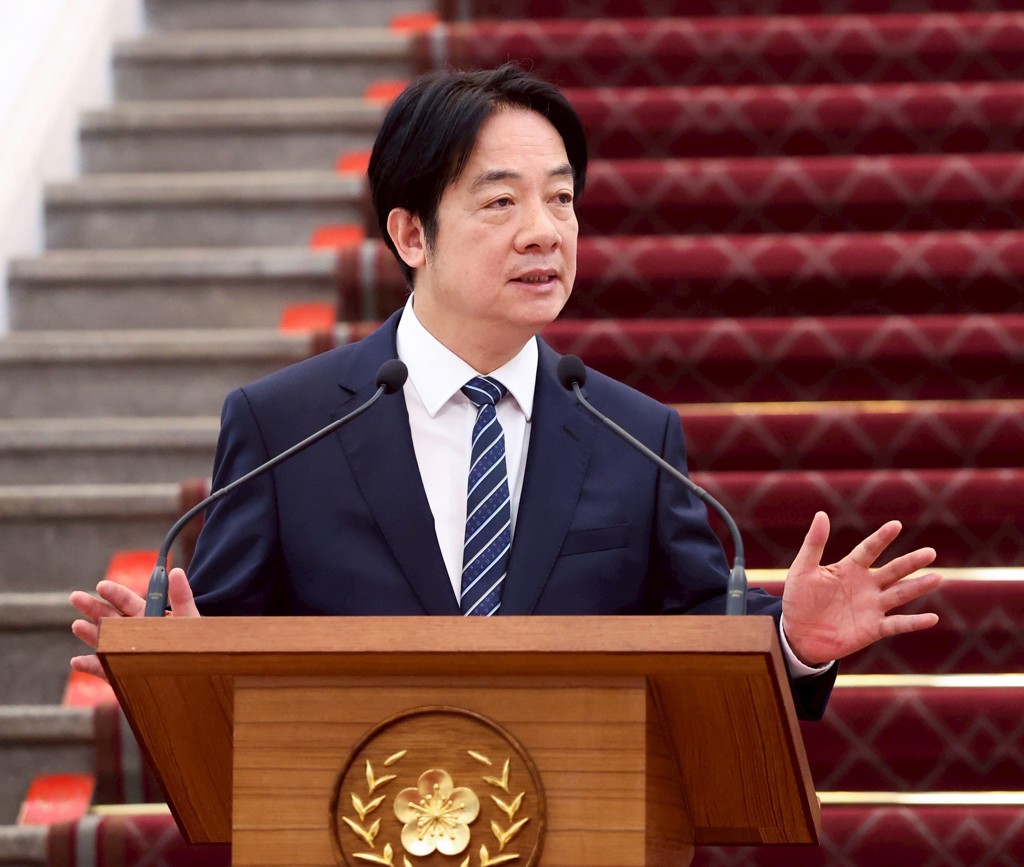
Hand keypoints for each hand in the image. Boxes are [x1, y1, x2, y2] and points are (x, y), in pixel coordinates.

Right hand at [69, 568, 198, 679]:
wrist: (199, 674)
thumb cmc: (196, 644)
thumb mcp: (189, 619)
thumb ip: (182, 596)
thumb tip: (176, 571)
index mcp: (149, 616)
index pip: (128, 601)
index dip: (114, 593)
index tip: (101, 585)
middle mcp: (134, 633)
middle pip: (110, 618)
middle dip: (93, 608)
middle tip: (75, 597)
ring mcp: (126, 653)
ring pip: (104, 641)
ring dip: (90, 634)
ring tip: (77, 626)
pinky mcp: (123, 674)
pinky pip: (105, 669)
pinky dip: (91, 666)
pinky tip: (77, 662)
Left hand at [781, 512, 941, 665]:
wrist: (797, 634)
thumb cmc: (798, 600)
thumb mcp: (802, 569)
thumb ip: (814, 544)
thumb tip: (821, 514)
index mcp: (849, 568)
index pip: (869, 549)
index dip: (881, 538)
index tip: (896, 525)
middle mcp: (865, 585)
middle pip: (892, 570)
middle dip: (911, 562)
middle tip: (931, 553)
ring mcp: (872, 607)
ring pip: (900, 594)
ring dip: (918, 587)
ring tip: (937, 577)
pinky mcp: (873, 629)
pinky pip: (897, 624)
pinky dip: (914, 622)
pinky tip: (932, 618)